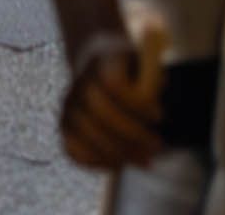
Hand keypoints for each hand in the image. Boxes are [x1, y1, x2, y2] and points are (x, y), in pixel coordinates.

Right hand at [55, 29, 164, 174]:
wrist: (101, 64)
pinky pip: (72, 150)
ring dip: (119, 153)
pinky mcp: (64, 126)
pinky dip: (96, 162)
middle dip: (133, 134)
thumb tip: (151, 107)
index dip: (137, 105)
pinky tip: (120, 164)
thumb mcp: (147, 64)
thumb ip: (151, 80)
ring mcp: (69, 104)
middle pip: (100, 111)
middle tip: (157, 145)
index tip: (159, 115)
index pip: (113, 85)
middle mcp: (80, 81)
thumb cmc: (133, 69)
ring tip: (145, 160)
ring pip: (85, 133)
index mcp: (103, 60)